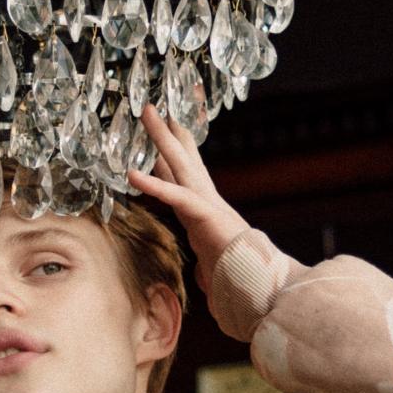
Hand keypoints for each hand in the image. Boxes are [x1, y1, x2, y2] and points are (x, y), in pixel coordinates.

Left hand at [127, 104, 249, 294]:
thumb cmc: (239, 280)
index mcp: (204, 208)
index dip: (173, 152)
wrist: (260, 286)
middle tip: (153, 106)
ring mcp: (206, 204)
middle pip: (182, 157)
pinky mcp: (204, 215)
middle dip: (167, 131)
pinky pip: (176, 197)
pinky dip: (154, 185)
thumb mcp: (214, 268)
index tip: (165, 132)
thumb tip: (206, 281)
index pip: (184, 174)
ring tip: (146, 111)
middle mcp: (205, 199)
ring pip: (180, 163)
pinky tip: (133, 174)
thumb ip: (208, 268)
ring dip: (162, 136)